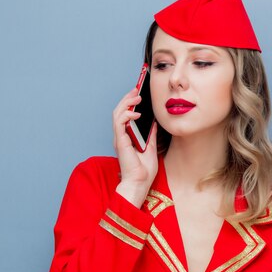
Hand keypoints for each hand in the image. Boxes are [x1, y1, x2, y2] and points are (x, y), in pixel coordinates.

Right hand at [112, 88, 157, 206]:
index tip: (139, 93)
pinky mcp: (120, 141)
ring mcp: (119, 138)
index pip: (125, 115)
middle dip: (128, 98)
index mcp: (127, 137)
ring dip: (126, 102)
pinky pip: (119, 122)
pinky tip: (136, 112)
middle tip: (137, 89)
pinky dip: (126, 114)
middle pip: (120, 111)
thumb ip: (151, 134)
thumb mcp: (151, 147)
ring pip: (117, 113)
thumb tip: (154, 122)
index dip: (130, 103)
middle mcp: (121, 136)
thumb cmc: (144, 170)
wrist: (140, 182)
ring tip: (137, 95)